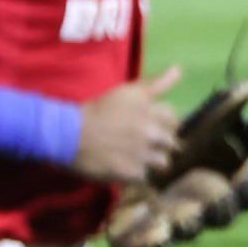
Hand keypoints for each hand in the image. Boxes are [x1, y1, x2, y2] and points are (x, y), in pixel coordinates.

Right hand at [74, 65, 181, 183]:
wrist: (68, 133)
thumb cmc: (98, 110)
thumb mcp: (127, 92)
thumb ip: (156, 83)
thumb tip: (179, 68)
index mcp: (151, 111)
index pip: (175, 121)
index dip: (165, 125)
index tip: (152, 127)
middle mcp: (151, 132)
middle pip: (173, 143)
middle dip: (162, 144)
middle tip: (145, 145)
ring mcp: (143, 154)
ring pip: (164, 162)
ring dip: (154, 162)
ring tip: (138, 159)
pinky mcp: (132, 172)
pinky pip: (147, 178)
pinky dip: (139, 176)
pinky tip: (128, 169)